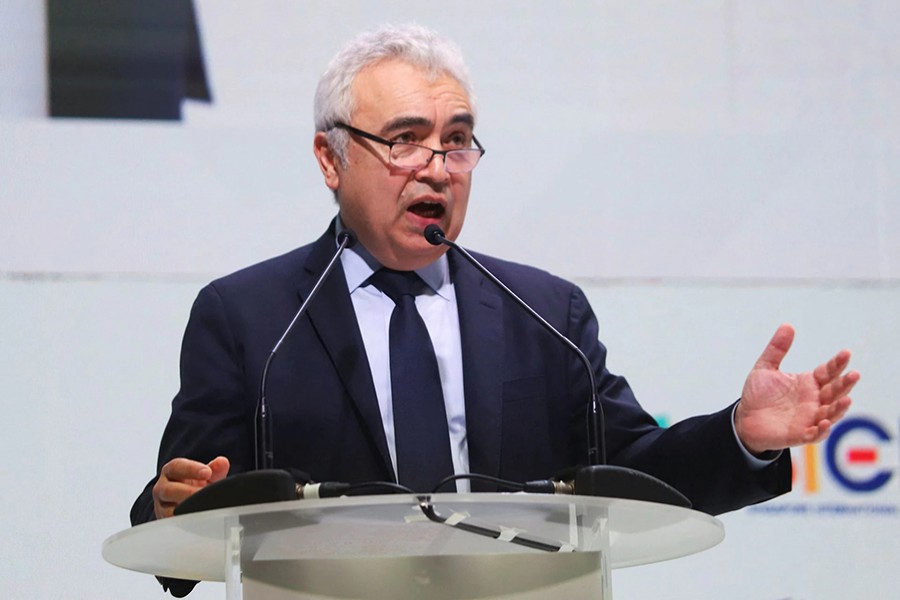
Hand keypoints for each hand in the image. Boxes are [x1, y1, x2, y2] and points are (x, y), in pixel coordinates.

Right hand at [152, 456, 229, 518]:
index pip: (176, 466)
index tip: (207, 472)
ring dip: (186, 508)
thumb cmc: (194, 485)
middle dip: (188, 491)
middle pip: (169, 489)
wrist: (185, 502)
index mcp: (171, 471)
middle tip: (204, 492)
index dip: (192, 469)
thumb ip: (215, 469)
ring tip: (202, 507)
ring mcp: (162, 506)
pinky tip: (198, 519)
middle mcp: (162, 487)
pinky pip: (173, 523)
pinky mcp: (165, 520)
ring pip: (168, 509)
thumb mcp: (205, 476)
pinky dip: (185, 521)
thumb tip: (222, 462)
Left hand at [735, 324, 859, 454]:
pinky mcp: (799, 435)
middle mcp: (813, 400)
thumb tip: (788, 325)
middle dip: (845, 384)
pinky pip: (814, 435)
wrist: (744, 419)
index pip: (828, 372)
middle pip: (835, 392)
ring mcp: (809, 418)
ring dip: (839, 408)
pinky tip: (823, 423)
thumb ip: (777, 349)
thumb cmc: (758, 395)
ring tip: (846, 399)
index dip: (837, 364)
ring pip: (830, 414)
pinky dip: (821, 430)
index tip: (846, 353)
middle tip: (854, 374)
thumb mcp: (765, 368)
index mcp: (808, 384)